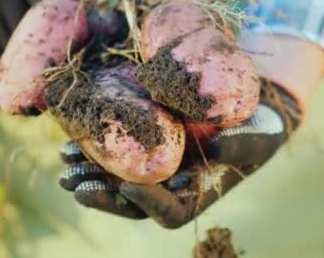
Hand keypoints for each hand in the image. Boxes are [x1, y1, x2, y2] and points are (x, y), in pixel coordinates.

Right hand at [0, 0, 75, 52]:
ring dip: (31, 52)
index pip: (46, 7)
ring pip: (11, 44)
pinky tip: (27, 47)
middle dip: (50, 45)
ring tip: (49, 54)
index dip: (64, 26)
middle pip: (29, 31)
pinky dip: (14, 51)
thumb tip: (93, 16)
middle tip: (68, 56)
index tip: (81, 39)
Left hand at [58, 80, 300, 228]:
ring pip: (118, 180)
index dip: (147, 203)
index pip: (169, 212)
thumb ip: (237, 148)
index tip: (127, 186)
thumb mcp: (257, 137)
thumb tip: (209, 153)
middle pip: (132, 201)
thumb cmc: (259, 128)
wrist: (251, 111)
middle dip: (102, 192)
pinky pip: (120, 154)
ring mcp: (158, 170)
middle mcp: (173, 188)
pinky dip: (98, 148)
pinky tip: (75, 138)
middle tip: (72, 182)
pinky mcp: (149, 149)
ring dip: (90, 172)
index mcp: (198, 195)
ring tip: (65, 161)